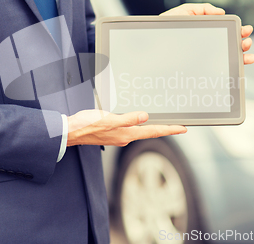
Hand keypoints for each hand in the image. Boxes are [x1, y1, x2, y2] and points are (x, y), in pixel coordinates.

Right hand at [67, 110, 186, 146]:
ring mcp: (118, 136)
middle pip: (150, 132)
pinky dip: (140, 125)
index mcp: (126, 134)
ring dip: (153, 127)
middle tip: (178, 126)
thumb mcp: (109, 119)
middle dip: (165, 129)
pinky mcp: (112, 133)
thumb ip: (128, 118)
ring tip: (163, 123)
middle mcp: (124, 137)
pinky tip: (139, 121)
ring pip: (141, 131)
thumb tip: (145, 116)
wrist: (71, 131)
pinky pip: (131, 129)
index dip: (170, 130)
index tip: (183, 128)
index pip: (153, 131)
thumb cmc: (86, 125)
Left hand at [160, 3, 253, 64]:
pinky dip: (233, 68)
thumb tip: (220, 12)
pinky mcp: (201, 68)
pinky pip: (219, 70)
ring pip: (228, 58)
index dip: (238, 31)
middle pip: (231, 45)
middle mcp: (208, 45)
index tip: (244, 30)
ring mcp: (205, 58)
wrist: (151, 44)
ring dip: (242, 56)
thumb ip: (201, 9)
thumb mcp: (183, 13)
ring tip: (247, 54)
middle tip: (246, 41)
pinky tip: (240, 66)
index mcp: (206, 32)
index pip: (226, 32)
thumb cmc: (164, 28)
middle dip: (243, 43)